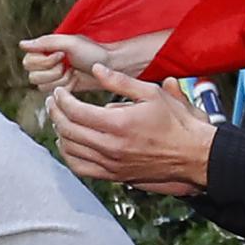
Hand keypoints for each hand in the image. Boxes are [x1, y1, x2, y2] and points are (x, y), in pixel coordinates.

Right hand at [18, 32, 108, 93]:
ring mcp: (53, 78)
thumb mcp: (69, 42)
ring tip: (73, 72)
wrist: (110, 66)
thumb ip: (45, 42)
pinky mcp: (60, 89)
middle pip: (32, 77)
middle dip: (53, 72)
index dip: (44, 61)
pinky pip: (52, 94)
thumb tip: (22, 44)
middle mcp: (46, 64)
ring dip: (60, 80)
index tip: (61, 55)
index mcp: (45, 50)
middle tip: (68, 64)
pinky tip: (75, 81)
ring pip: (41, 87)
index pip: (27, 62)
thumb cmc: (93, 51)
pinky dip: (66, 88)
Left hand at [47, 67, 214, 191]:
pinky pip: (80, 167)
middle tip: (52, 103)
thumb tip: (96, 69)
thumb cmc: (176, 123)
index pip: (75, 112)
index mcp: (119, 124)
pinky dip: (68, 155)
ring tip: (58, 119)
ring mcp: (109, 163)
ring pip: (70, 149)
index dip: (62, 100)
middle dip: (55, 113)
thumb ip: (121, 81)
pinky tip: (67, 143)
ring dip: (59, 132)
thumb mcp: (151, 93)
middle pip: (67, 129)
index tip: (59, 93)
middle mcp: (110, 146)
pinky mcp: (112, 175)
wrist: (192, 155)